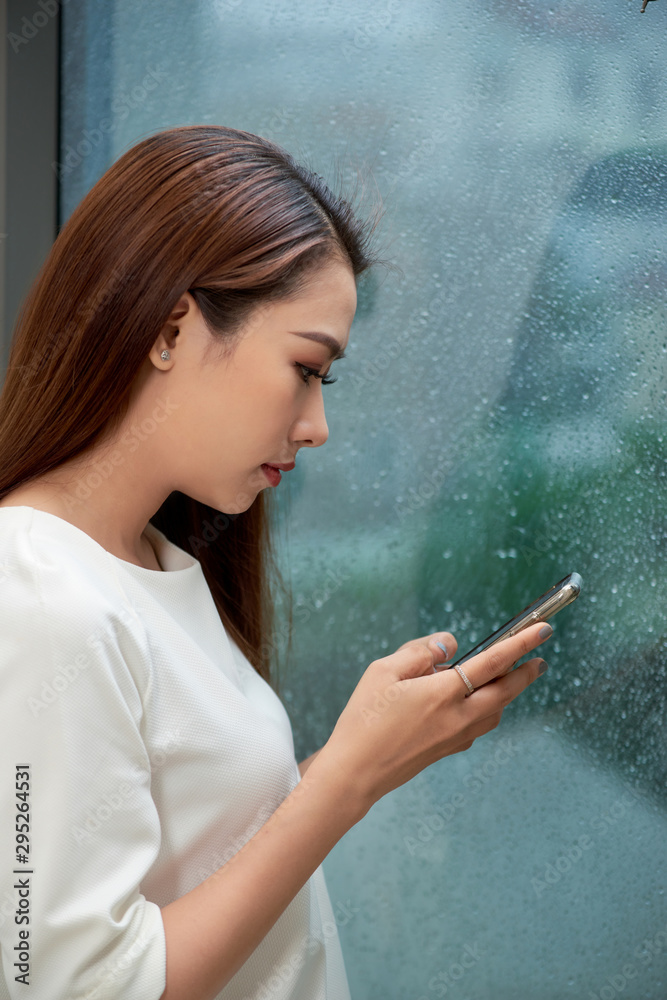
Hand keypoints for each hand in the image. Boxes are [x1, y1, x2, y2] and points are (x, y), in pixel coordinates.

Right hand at [315, 622, 549, 817]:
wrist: (355, 773)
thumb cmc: (363, 720)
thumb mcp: (383, 672)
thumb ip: (420, 652)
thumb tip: (451, 645)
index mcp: (443, 693)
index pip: (493, 662)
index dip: (521, 643)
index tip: (544, 631)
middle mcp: (458, 717)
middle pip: (505, 691)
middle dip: (526, 673)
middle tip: (540, 659)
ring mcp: (456, 737)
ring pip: (496, 711)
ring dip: (508, 693)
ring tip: (509, 677)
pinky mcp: (447, 750)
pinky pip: (479, 727)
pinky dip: (488, 710)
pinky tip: (476, 704)